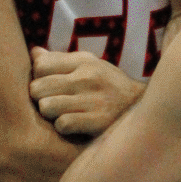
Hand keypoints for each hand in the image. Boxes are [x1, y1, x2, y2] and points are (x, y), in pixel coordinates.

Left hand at [29, 48, 144, 137]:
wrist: (146, 109)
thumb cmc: (110, 87)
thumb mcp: (90, 66)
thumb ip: (60, 60)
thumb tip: (34, 53)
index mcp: (84, 61)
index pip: (40, 65)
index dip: (38, 78)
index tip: (49, 85)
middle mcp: (88, 77)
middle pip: (37, 88)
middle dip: (40, 98)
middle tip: (53, 102)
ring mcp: (93, 100)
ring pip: (46, 107)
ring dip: (50, 114)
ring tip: (62, 113)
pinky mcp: (98, 122)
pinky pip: (62, 124)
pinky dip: (64, 128)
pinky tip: (73, 125)